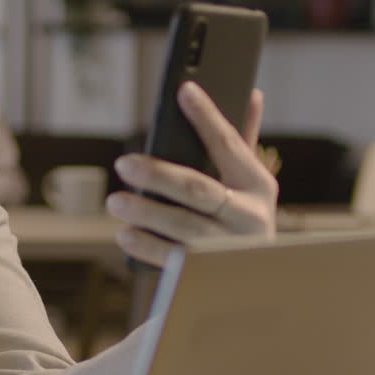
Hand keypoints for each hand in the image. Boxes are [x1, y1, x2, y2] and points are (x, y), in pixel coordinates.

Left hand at [107, 82, 277, 266]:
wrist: (259, 283)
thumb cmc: (242, 218)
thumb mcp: (250, 184)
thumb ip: (244, 141)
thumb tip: (252, 93)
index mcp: (258, 185)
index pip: (230, 143)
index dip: (208, 116)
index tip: (184, 91)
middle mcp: (250, 217)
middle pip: (199, 190)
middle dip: (159, 175)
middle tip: (124, 164)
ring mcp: (231, 248)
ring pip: (185, 227)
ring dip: (147, 212)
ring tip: (116, 201)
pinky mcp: (211, 275)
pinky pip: (175, 260)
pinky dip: (147, 246)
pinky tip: (126, 233)